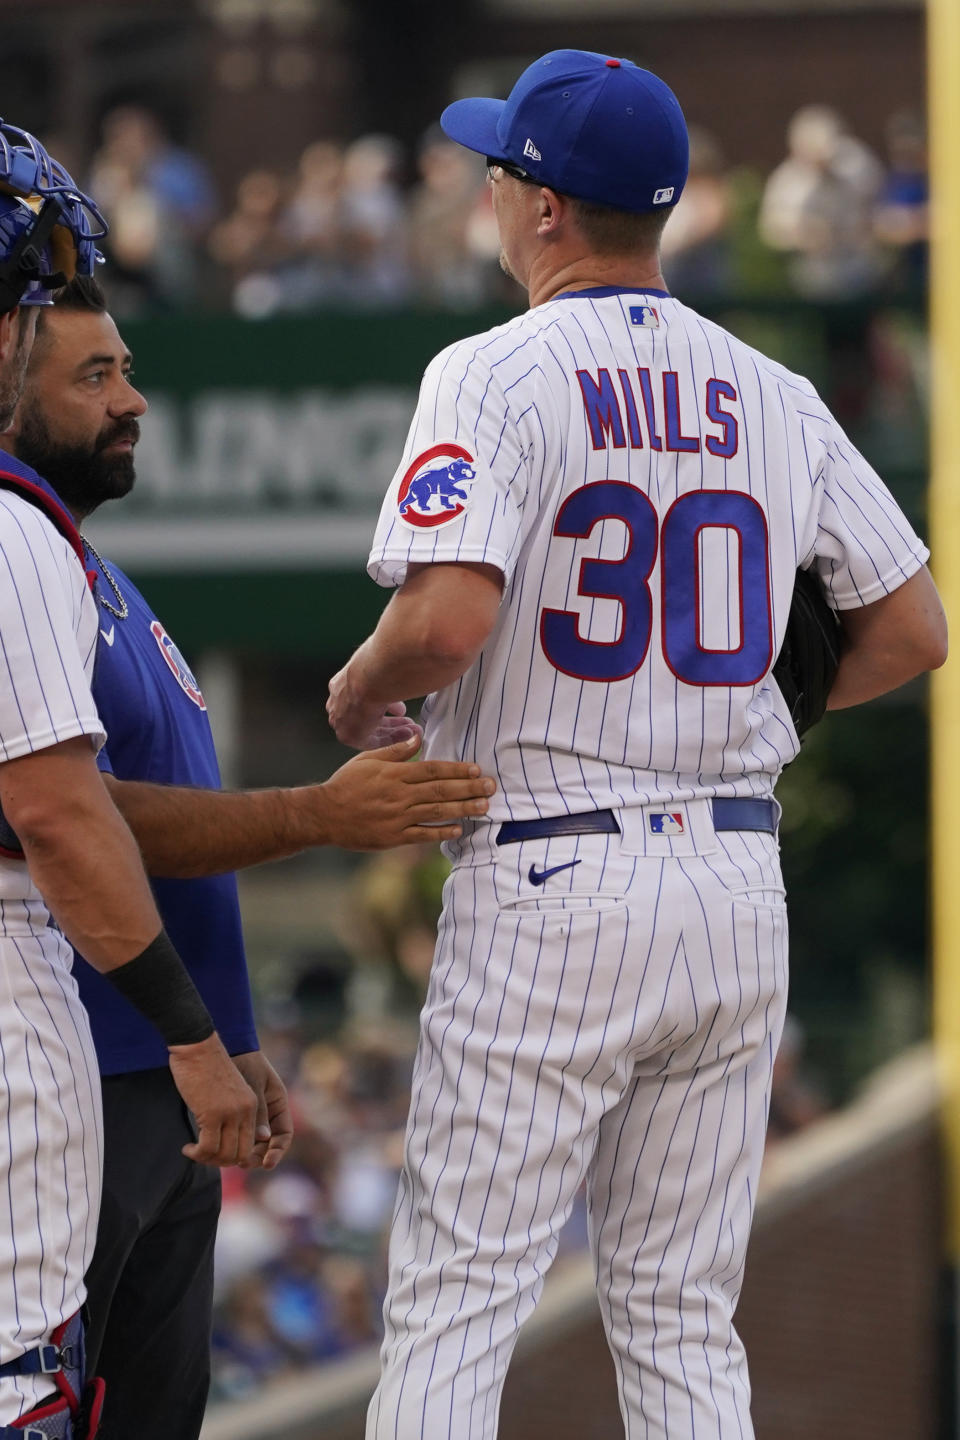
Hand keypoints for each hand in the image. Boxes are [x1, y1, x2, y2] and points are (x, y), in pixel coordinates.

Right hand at [168, 1032, 257, 1166]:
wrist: (197, 1045)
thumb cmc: (206, 1066)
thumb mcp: (226, 1091)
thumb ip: (231, 1113)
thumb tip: (223, 1140)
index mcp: (251, 1104)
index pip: (250, 1144)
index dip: (232, 1155)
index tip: (216, 1153)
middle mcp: (245, 1111)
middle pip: (239, 1154)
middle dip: (220, 1161)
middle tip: (203, 1155)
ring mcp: (231, 1114)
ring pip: (224, 1154)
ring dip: (207, 1159)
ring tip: (194, 1152)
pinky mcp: (213, 1114)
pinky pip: (208, 1148)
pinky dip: (197, 1154)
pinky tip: (187, 1148)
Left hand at [231, 1050, 293, 1170]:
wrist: (220, 1048)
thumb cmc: (241, 1060)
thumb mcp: (253, 1084)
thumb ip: (259, 1111)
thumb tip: (265, 1138)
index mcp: (278, 1101)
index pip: (284, 1134)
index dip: (277, 1151)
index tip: (266, 1163)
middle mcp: (266, 1110)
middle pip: (265, 1144)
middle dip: (255, 1156)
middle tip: (240, 1164)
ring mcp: (249, 1113)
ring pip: (248, 1143)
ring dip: (238, 1153)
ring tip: (224, 1158)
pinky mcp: (231, 1115)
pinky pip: (232, 1136)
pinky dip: (226, 1144)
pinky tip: (214, 1148)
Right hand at [309, 733, 495, 848]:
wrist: (324, 814)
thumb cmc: (346, 784)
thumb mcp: (367, 760)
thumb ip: (395, 751)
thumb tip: (418, 737)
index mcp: (394, 774)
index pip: (432, 770)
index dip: (457, 770)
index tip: (476, 769)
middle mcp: (399, 795)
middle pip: (440, 791)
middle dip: (468, 788)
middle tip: (491, 787)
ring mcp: (397, 818)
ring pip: (436, 813)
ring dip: (462, 810)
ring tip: (484, 807)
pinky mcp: (393, 837)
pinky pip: (422, 835)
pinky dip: (441, 833)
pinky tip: (458, 830)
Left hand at [327, 665, 419, 749]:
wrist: (370, 676)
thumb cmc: (377, 664)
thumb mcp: (381, 664)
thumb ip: (389, 672)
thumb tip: (405, 669)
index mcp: (341, 684)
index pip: (360, 699)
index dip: (382, 704)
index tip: (398, 707)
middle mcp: (339, 702)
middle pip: (365, 716)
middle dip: (388, 719)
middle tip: (406, 720)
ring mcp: (342, 719)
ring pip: (369, 728)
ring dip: (392, 729)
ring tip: (410, 727)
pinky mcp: (349, 735)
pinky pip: (372, 740)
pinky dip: (391, 738)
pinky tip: (406, 733)